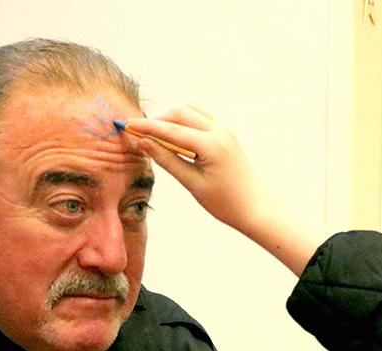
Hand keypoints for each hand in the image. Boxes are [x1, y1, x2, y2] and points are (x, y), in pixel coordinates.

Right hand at [125, 106, 321, 275]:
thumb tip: (143, 143)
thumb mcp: (192, 183)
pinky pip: (201, 117)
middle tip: (138, 132)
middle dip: (158, 120)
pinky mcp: (227, 133)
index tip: (126, 125)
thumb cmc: (225, 203)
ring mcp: (226, 129)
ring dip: (172, 117)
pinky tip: (175, 136)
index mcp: (212, 145)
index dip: (146, 127)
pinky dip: (185, 121)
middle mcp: (220, 131)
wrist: (255, 209)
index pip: (172, 129)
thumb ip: (167, 159)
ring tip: (156, 135)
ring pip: (191, 110)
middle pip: (180, 112)